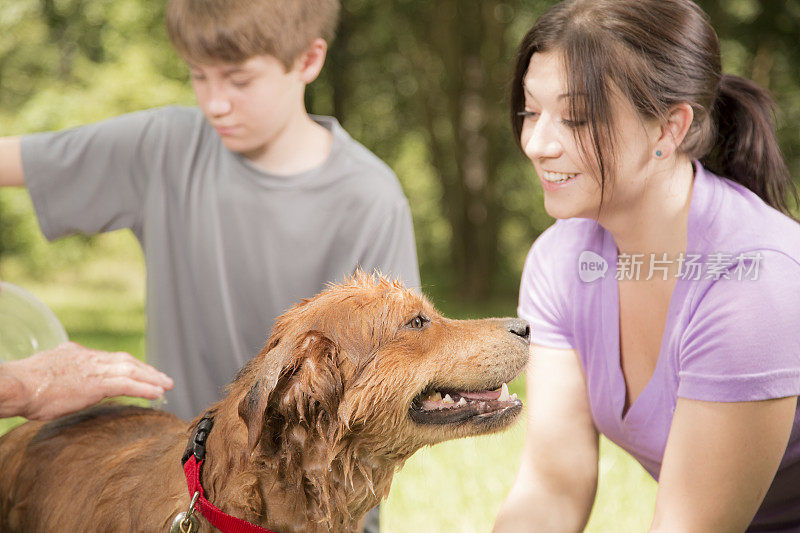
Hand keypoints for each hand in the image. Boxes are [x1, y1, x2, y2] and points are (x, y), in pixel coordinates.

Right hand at [0, 342, 173, 419]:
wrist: (17, 384)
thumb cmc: (23, 385)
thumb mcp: (44, 374)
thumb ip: (60, 375)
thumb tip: (64, 384)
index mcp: (76, 353)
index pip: (108, 358)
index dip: (127, 365)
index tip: (139, 372)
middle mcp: (88, 357)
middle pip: (124, 360)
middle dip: (145, 369)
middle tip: (161, 378)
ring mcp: (94, 369)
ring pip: (131, 370)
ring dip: (151, 378)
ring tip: (166, 385)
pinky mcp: (96, 383)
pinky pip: (128, 384)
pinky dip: (145, 388)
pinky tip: (157, 393)